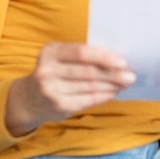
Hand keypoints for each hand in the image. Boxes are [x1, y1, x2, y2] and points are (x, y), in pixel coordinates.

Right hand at [5, 42, 135, 136]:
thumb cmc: (54, 72)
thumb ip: (82, 56)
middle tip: (131, 75)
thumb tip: (117, 59)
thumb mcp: (60, 57)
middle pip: (88, 72)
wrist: (28, 98)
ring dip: (112, 85)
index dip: (103, 57)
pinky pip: (88, 100)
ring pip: (90, 87)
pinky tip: (113, 93)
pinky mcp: (58, 106)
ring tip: (125, 83)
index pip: (80, 53)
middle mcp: (47, 71)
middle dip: (113, 74)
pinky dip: (103, 96)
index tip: (122, 61)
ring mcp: (51, 90)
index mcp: (50, 52)